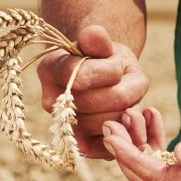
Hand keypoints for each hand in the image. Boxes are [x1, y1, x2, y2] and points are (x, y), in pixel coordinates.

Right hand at [36, 25, 148, 159]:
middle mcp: (51, 102)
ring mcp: (66, 128)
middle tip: (122, 79)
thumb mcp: (100, 42)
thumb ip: (97, 38)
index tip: (114, 60)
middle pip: (108, 100)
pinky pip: (114, 142)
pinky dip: (127, 128)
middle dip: (125, 86)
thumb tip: (95, 34)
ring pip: (116, 121)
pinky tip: (124, 115)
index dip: (111, 67)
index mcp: (50, 70)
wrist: (96, 80)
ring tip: (122, 96)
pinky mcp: (83, 146)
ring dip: (130, 106)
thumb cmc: (99, 57)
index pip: (85, 75)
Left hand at [101, 103, 180, 180]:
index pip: (160, 180)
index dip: (130, 159)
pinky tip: (151, 120)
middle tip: (110, 124)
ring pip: (162, 176)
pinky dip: (157, 147)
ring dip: (140, 149)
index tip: (111, 134)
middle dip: (127, 156)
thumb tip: (180, 154)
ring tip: (130, 116)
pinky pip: (174, 168)